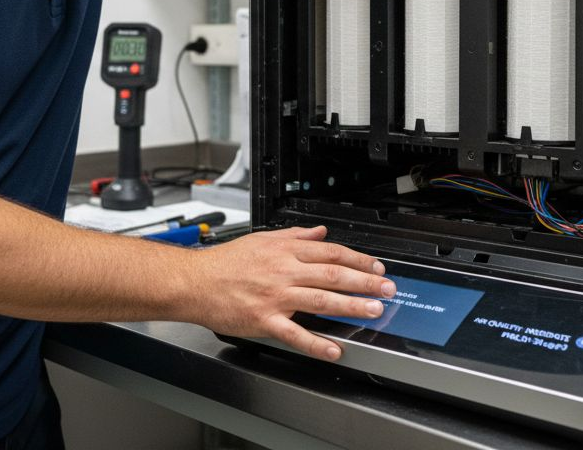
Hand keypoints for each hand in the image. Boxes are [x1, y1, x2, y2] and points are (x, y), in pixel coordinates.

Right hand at [184, 225, 394, 360]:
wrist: (194, 282)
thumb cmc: (225, 263)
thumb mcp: (262, 239)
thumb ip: (295, 236)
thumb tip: (320, 233)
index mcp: (285, 251)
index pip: (331, 253)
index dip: (358, 260)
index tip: (377, 267)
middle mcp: (284, 271)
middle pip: (333, 274)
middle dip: (365, 281)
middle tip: (387, 288)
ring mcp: (276, 297)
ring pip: (321, 300)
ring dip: (351, 305)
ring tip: (373, 310)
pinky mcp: (264, 320)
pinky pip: (295, 333)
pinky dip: (316, 343)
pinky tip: (334, 349)